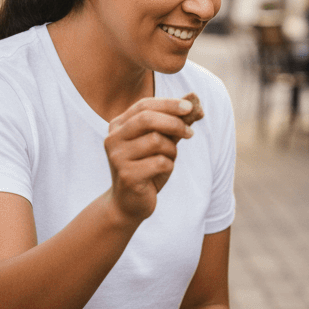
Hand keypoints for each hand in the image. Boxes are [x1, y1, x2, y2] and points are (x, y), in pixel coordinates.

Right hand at [104, 97, 195, 222]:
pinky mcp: (127, 175)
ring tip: (169, 159)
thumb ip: (172, 124)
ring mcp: (117, 157)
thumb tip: (195, 104)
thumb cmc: (146, 169)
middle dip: (174, 123)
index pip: (144, 106)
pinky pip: (160, 162)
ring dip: (172, 150)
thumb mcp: (160, 144)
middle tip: (190, 133)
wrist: (129, 204)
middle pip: (147, 119)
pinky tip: (161, 173)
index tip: (190, 107)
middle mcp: (113, 139)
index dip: (168, 104)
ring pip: (156, 141)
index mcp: (118, 126)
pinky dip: (169, 165)